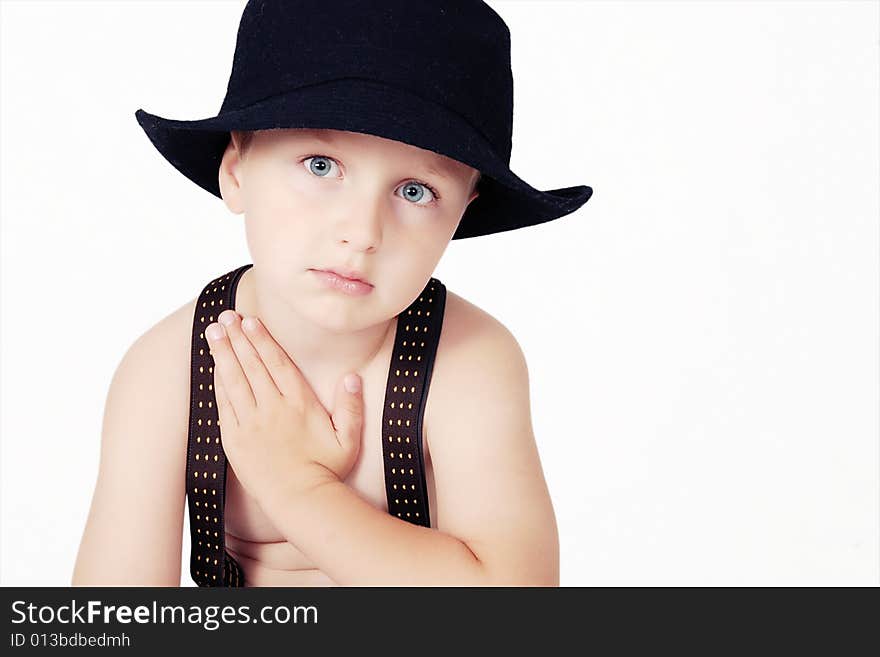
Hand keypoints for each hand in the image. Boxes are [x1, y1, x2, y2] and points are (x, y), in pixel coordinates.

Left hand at [204, 309, 362, 508]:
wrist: (300, 501)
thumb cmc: (327, 470)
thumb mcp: (349, 438)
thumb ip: (351, 406)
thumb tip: (352, 376)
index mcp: (299, 403)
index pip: (276, 363)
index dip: (262, 339)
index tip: (250, 320)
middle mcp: (273, 408)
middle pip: (251, 364)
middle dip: (238, 337)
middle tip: (226, 316)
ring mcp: (251, 423)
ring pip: (233, 380)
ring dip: (222, 353)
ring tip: (214, 331)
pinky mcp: (235, 439)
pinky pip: (224, 405)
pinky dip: (217, 383)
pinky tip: (214, 367)